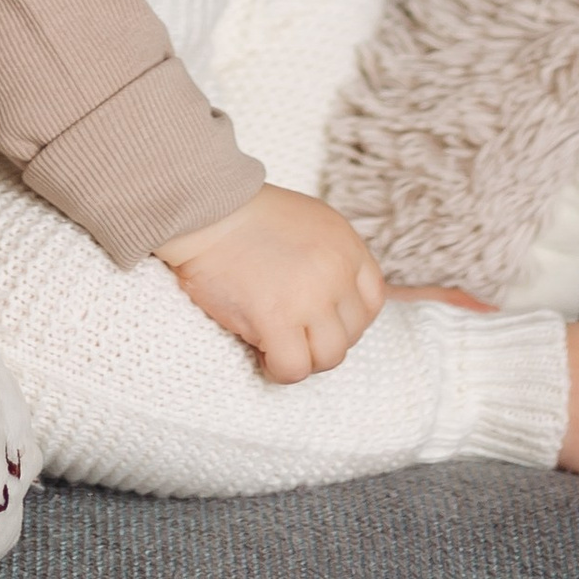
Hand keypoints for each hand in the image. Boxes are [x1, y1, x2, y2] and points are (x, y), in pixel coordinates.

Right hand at [157, 184, 386, 380]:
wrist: (205, 208)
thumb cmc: (245, 214)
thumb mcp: (308, 221)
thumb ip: (330, 257)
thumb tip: (334, 303)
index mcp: (346, 245)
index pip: (373, 300)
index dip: (348, 319)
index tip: (322, 322)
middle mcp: (336, 271)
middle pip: (352, 333)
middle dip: (321, 340)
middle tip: (291, 334)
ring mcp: (310, 296)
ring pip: (328, 357)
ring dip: (303, 358)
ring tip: (276, 345)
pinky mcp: (276, 317)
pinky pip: (293, 368)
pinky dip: (278, 369)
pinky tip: (261, 354)